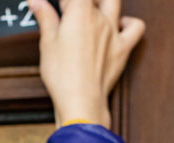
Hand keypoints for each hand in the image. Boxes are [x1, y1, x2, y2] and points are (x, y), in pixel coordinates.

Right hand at [29, 0, 144, 127]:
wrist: (81, 101)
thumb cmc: (63, 75)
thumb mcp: (47, 43)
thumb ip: (45, 17)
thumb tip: (37, 1)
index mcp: (80, 12)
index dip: (62, 2)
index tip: (55, 7)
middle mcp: (100, 19)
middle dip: (79, 1)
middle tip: (69, 11)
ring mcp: (113, 33)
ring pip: (114, 2)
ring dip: (102, 2)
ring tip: (91, 11)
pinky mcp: (122, 49)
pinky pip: (136, 27)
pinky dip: (129, 22)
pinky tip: (119, 25)